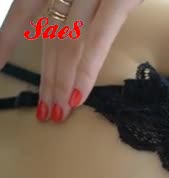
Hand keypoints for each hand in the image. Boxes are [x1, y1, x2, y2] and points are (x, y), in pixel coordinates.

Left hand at [0, 0, 142, 122]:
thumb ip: (82, 2)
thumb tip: (70, 28)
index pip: (25, 10)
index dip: (8, 38)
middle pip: (48, 34)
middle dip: (45, 75)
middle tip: (42, 109)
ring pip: (67, 41)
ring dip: (60, 80)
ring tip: (56, 111)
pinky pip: (97, 39)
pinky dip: (86, 69)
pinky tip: (77, 94)